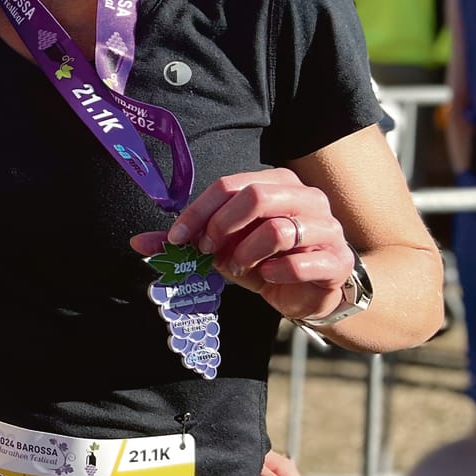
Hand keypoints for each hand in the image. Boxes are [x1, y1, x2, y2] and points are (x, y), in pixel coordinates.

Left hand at [128, 168, 354, 322]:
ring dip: (246, 254)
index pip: (230, 185)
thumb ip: (186, 242)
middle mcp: (306, 198)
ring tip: (241, 268)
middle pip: (256, 196)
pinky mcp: (338, 261)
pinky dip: (274, 273)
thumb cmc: (265, 261)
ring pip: (277, 230)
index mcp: (278, 184)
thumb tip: (137, 242)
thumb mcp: (223, 249)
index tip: (177, 238)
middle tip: (210, 252)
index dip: (198, 212)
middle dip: (222, 227)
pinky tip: (268, 278)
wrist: (311, 292)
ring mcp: (327, 228)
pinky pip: (299, 262)